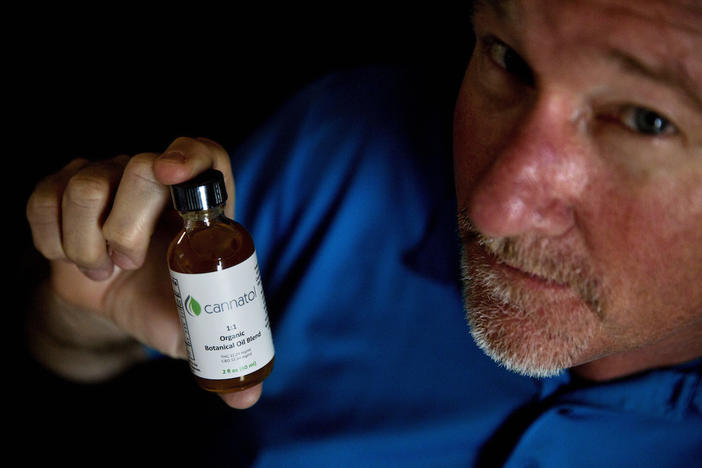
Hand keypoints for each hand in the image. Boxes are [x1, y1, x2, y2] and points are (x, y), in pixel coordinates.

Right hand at [26, 136, 261, 408]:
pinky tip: (75, 258)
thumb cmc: (166, 303)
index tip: (173, 174)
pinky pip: (45, 199)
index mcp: (200, 203)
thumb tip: (243, 400)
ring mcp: (108, 177)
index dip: (191, 156)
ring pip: (87, 184)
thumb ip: (221, 352)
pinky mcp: (62, 189)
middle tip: (129, 265)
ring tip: (105, 267)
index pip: (204, 154)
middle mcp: (155, 178)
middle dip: (129, 227)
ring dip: (88, 241)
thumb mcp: (194, 327)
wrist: (118, 301)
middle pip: (141, 167)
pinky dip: (55, 239)